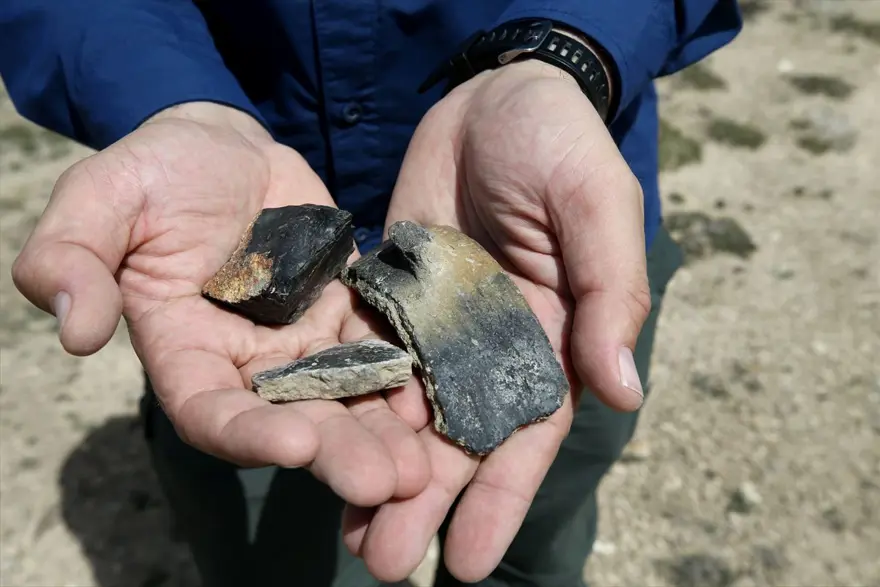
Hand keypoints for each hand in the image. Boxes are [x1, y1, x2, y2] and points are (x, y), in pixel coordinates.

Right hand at [11, 102, 428, 506]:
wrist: (223, 149)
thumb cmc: (155, 171)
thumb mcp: (101, 196)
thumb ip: (73, 256)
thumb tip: (75, 328)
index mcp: (184, 348)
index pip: (210, 410)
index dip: (247, 434)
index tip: (293, 447)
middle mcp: (247, 360)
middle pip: (292, 419)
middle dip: (338, 451)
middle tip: (386, 483)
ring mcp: (302, 339)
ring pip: (344, 396)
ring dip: (384, 431)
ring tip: (425, 465)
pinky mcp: (346, 311)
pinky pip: (380, 348)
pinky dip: (408, 374)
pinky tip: (440, 396)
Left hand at [345, 61, 650, 580]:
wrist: (493, 93)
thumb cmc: (559, 144)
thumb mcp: (596, 207)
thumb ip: (607, 295)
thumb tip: (621, 391)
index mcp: (549, 337)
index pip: (526, 434)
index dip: (500, 498)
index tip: (468, 563)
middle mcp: (491, 345)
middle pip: (457, 439)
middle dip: (425, 503)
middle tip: (384, 563)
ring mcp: (438, 324)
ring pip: (406, 411)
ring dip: (377, 469)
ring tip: (347, 530)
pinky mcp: (394, 296)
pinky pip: (368, 356)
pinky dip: (348, 403)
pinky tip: (318, 444)